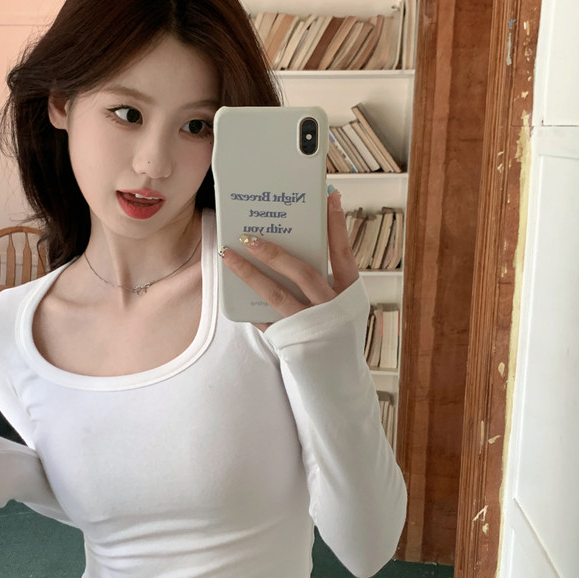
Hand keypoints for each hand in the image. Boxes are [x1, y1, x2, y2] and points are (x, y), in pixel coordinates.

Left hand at [220, 187, 357, 326]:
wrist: (336, 379)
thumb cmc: (337, 332)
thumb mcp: (343, 304)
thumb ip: (328, 278)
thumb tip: (300, 242)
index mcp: (349, 294)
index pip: (343, 254)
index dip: (337, 227)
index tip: (329, 199)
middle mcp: (331, 308)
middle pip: (303, 272)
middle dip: (275, 252)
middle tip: (251, 235)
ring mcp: (311, 325)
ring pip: (277, 295)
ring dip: (250, 273)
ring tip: (230, 255)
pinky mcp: (292, 340)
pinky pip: (265, 319)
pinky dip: (248, 304)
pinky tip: (230, 288)